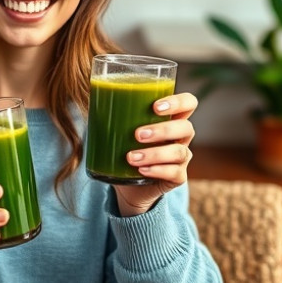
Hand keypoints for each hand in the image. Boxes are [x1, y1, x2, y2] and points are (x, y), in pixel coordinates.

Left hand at [113, 93, 196, 216]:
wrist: (126, 184)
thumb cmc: (124, 149)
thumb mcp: (118, 130)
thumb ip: (112, 114)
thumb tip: (94, 98)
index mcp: (170, 118)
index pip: (188, 103)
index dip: (178, 102)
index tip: (155, 107)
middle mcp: (180, 137)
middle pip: (186, 127)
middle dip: (162, 130)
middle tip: (137, 134)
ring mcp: (181, 158)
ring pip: (179, 152)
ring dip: (154, 153)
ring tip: (131, 157)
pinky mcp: (178, 177)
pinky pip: (176, 173)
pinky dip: (157, 170)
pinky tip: (142, 170)